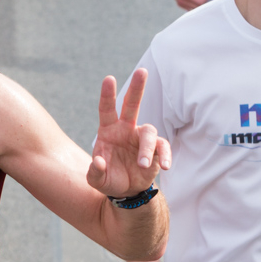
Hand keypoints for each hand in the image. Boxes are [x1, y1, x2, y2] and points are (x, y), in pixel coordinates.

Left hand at [86, 70, 169, 200]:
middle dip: (137, 88)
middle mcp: (126, 129)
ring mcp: (141, 138)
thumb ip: (95, 172)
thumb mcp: (97, 180)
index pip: (107, 109)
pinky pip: (163, 147)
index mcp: (108, 131)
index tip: (109, 79)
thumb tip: (99, 161)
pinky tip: (166, 166)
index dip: (108, 95)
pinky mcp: (156, 149)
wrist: (126, 191)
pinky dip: (166, 155)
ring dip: (146, 148)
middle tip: (142, 71)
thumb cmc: (108, 179)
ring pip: (149, 131)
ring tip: (142, 165)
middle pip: (132, 104)